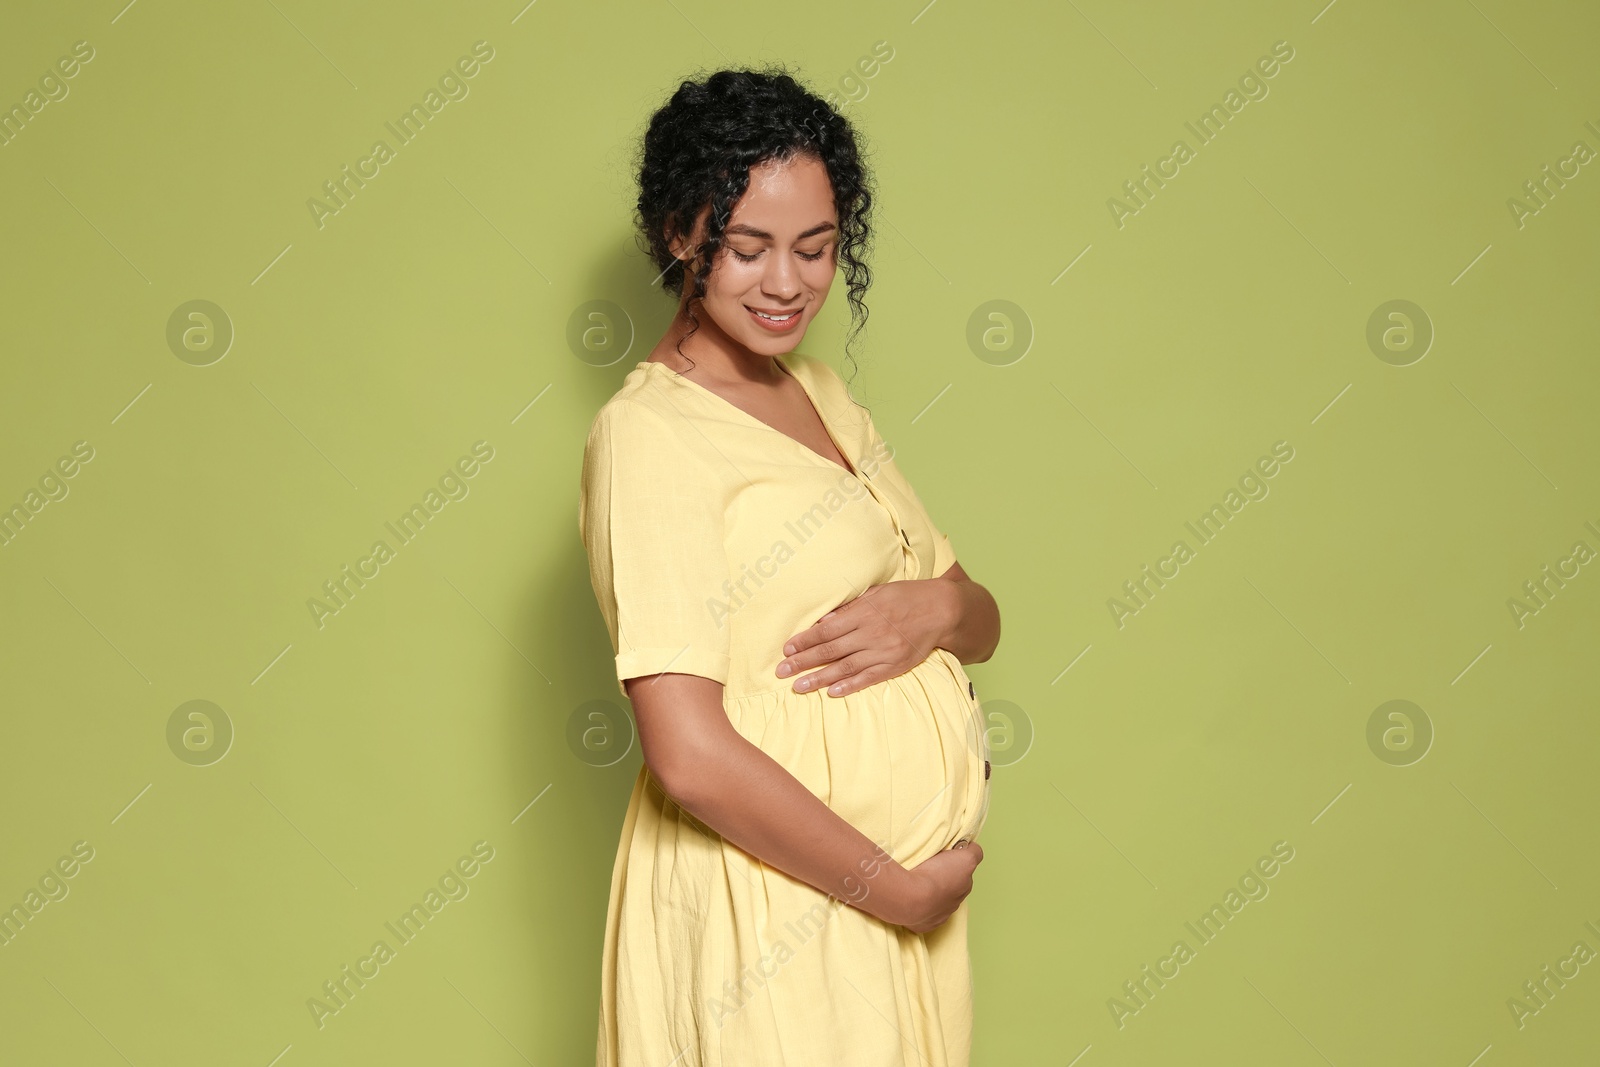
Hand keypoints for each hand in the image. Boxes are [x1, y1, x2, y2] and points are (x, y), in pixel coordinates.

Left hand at [776, 578, 954, 695]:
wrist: (941, 610)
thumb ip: (850, 608)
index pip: (826, 630)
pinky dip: (850, 685)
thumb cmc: (906, 597)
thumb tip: (823, 621)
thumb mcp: (876, 593)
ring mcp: (883, 652)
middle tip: (781, 671)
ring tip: (799, 687)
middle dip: (803, 661)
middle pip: (830, 651)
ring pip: (845, 667)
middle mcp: (871, 633)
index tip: (787, 649)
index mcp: (864, 613)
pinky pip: (869, 678)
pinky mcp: (895, 665)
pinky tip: (832, 692)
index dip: (804, 640)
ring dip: (820, 678)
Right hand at [898, 841, 983, 932]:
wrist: (911, 898)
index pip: (967, 868)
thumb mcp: (965, 857)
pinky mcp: (925, 925)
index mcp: (966, 885)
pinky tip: (915, 899)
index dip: (958, 859)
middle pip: (955, 884)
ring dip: (934, 892)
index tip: (947, 853)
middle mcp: (957, 902)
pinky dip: (923, 906)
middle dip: (947, 876)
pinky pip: (926, 913)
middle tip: (932, 867)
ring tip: (920, 883)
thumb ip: (974, 852)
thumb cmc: (936, 875)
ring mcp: (941, 915)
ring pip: (941, 899)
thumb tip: (971, 850)